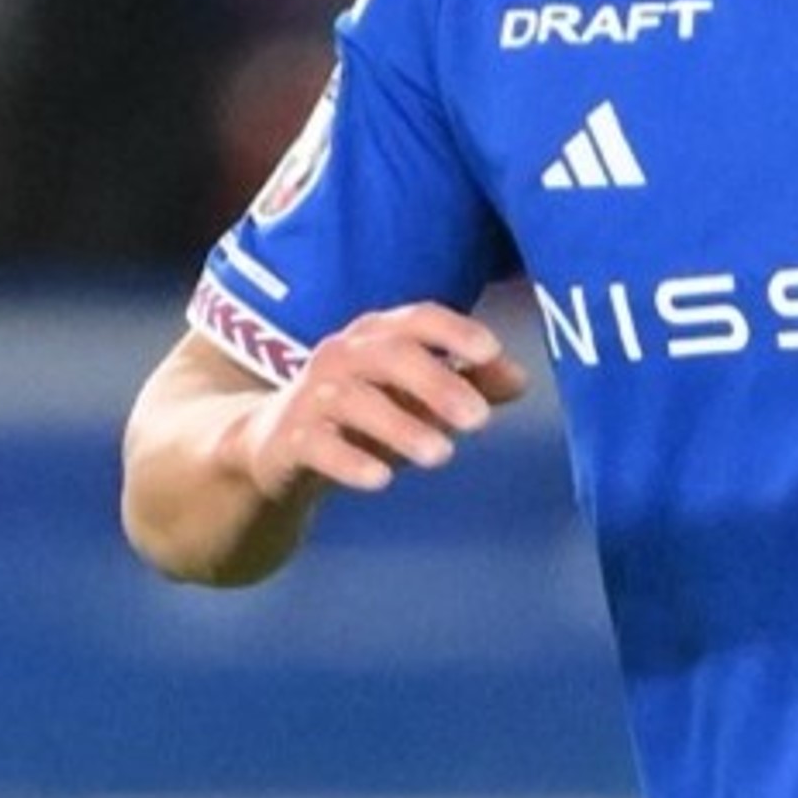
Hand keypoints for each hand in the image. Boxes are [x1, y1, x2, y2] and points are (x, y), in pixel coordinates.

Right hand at [234, 303, 529, 500]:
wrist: (275, 446)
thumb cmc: (366, 414)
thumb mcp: (420, 398)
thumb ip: (472, 385)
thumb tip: (522, 378)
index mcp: (379, 336)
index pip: (418, 318)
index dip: (454, 330)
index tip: (491, 351)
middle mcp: (342, 355)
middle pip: (389, 355)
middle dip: (436, 384)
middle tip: (480, 420)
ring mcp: (311, 395)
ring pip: (353, 400)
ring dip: (400, 425)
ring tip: (442, 455)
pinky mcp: (289, 439)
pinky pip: (316, 444)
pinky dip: (349, 460)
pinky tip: (382, 479)